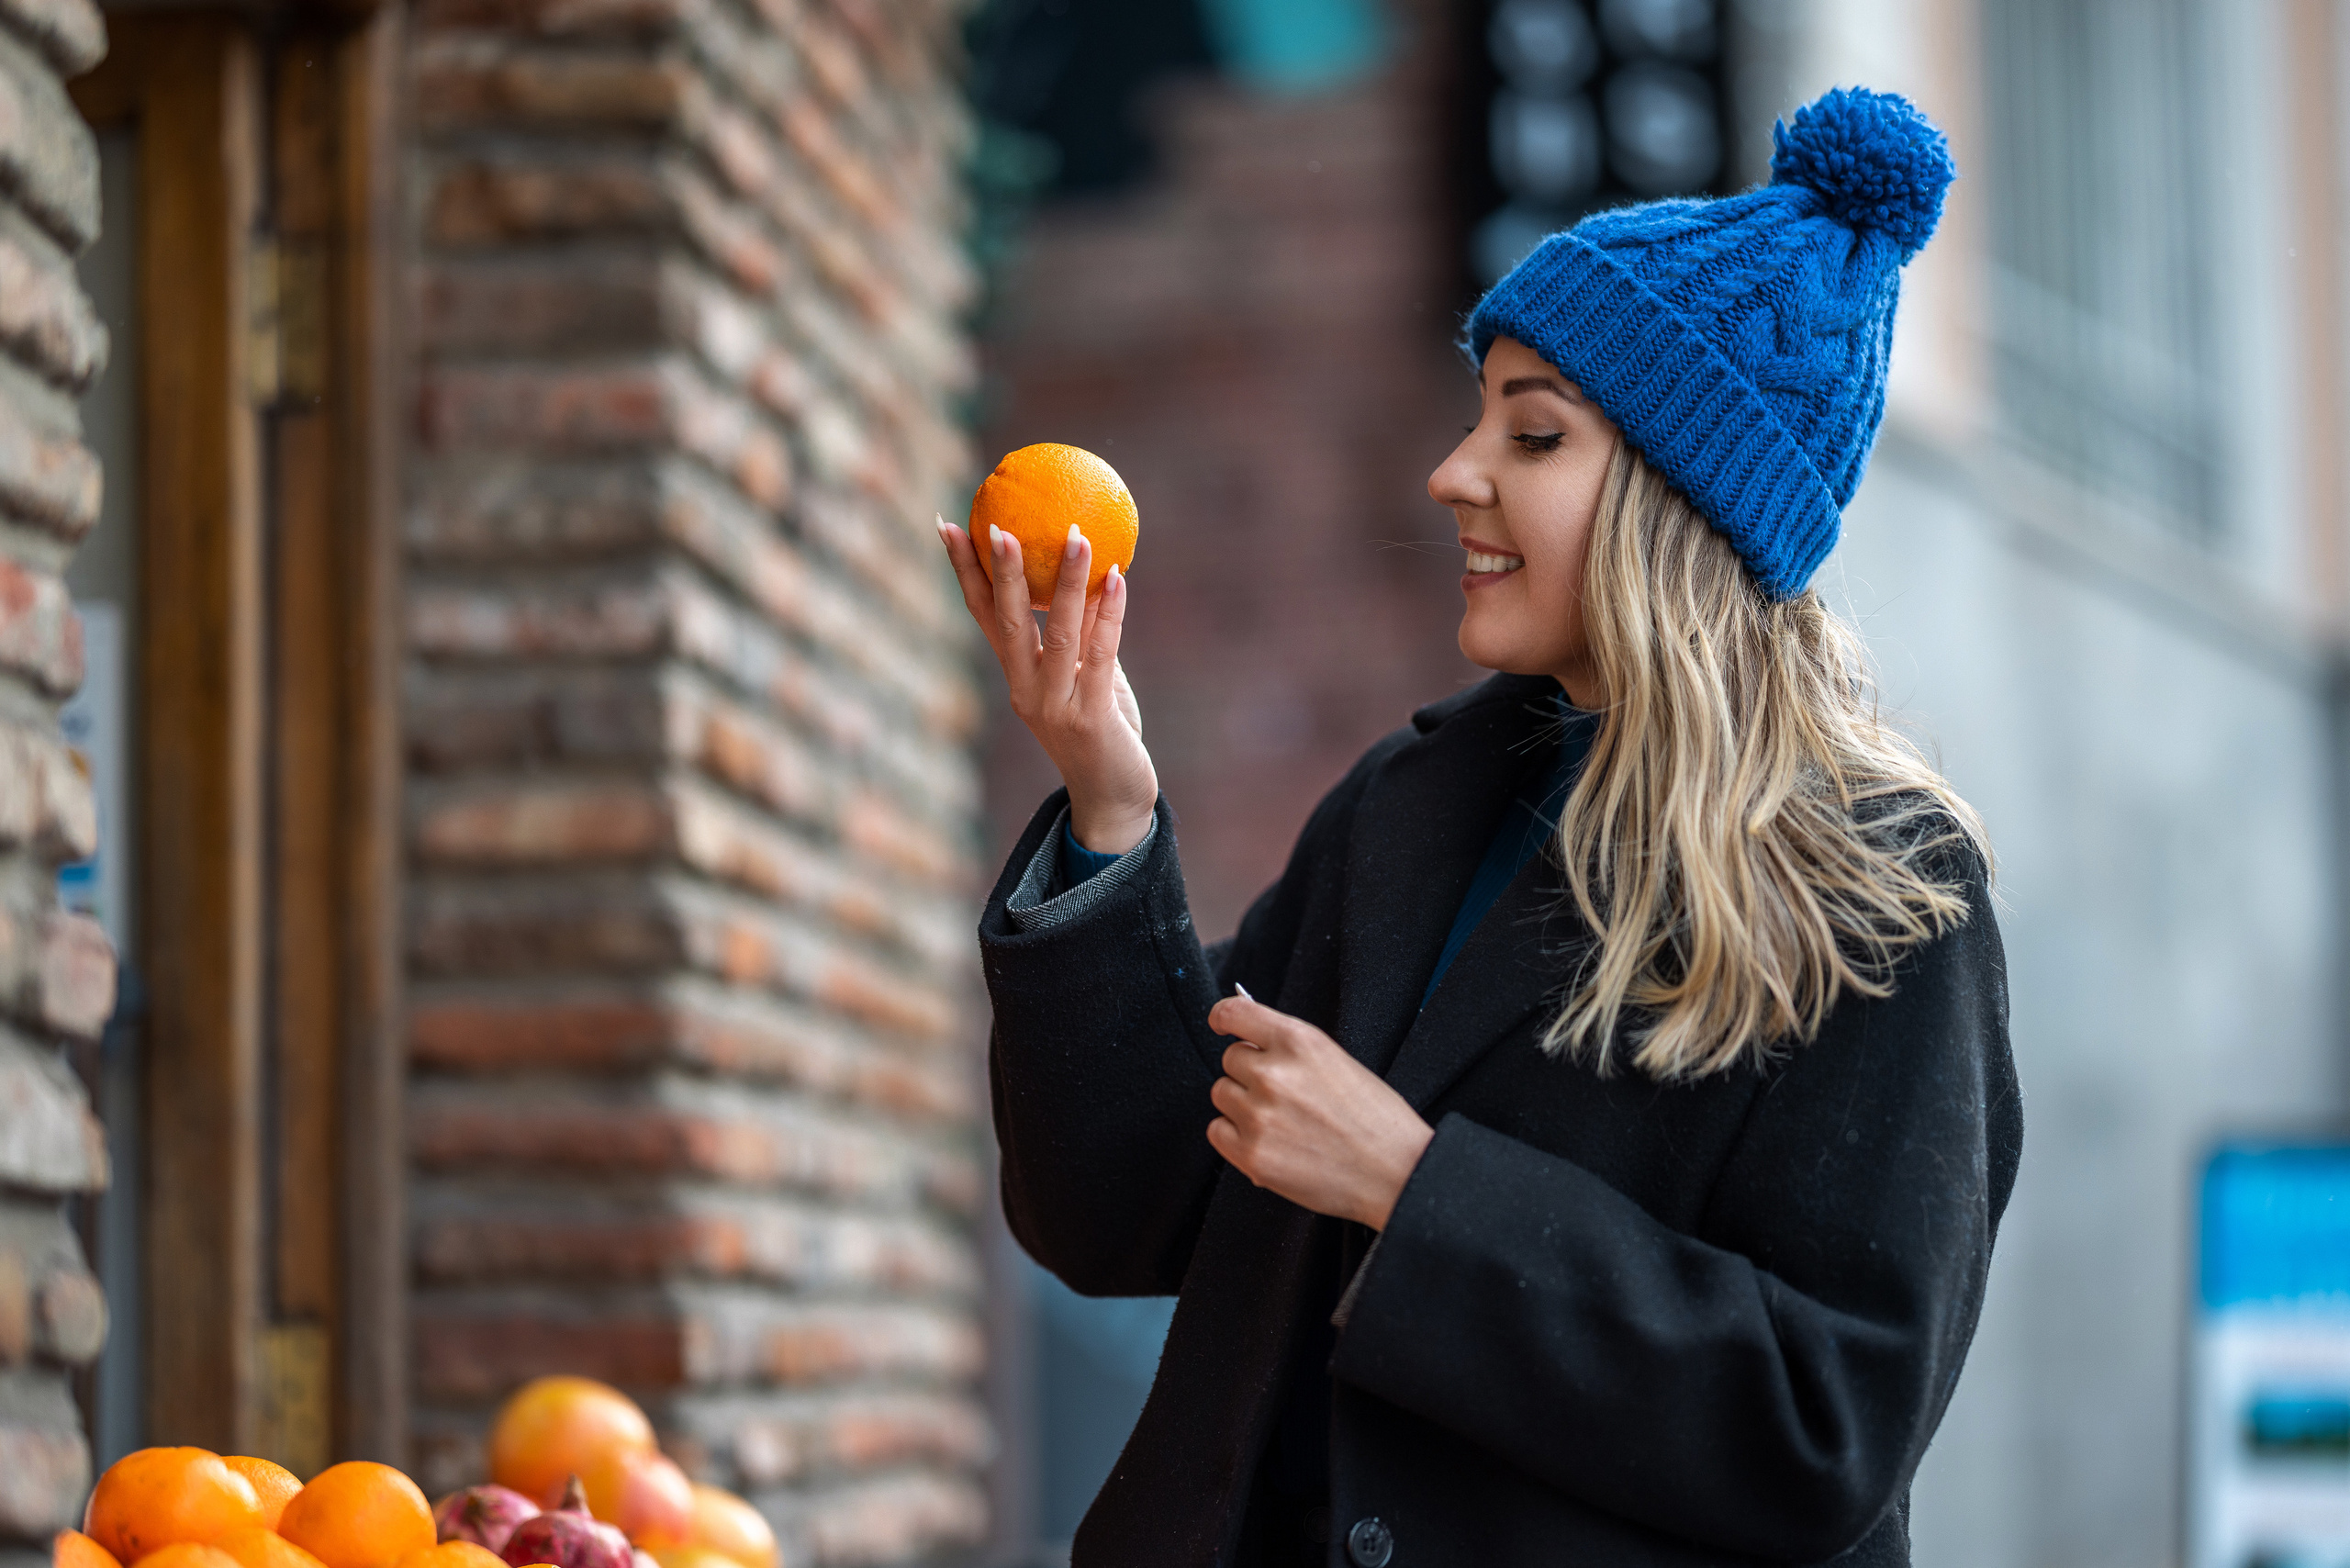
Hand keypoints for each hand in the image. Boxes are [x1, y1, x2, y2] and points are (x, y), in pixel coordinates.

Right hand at [940, 517, 1157, 853]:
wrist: (1113, 800)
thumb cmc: (1101, 732)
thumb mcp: (1086, 679)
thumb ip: (1083, 636)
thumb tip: (1092, 574)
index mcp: (1017, 677)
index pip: (984, 615)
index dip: (965, 571)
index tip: (949, 526)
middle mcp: (1026, 690)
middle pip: (1008, 621)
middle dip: (1002, 571)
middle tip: (997, 525)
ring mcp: (1056, 706)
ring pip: (1058, 633)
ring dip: (1067, 580)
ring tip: (1075, 533)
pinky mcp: (1091, 717)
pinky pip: (1100, 655)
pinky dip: (1109, 613)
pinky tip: (1118, 578)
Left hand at [1204, 993, 1434, 1230]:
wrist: (1395, 1172)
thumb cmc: (1375, 1118)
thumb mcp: (1337, 1060)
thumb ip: (1291, 1048)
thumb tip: (1249, 1039)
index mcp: (1299, 1042)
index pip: (1235, 1013)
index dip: (1222, 1019)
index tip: (1221, 1025)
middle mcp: (1273, 1073)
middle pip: (1229, 1060)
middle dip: (1249, 1073)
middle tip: (1282, 1095)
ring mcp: (1259, 1115)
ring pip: (1222, 1094)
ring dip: (1242, 1105)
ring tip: (1281, 1121)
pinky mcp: (1252, 1154)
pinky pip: (1217, 1131)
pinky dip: (1235, 1136)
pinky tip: (1268, 1141)